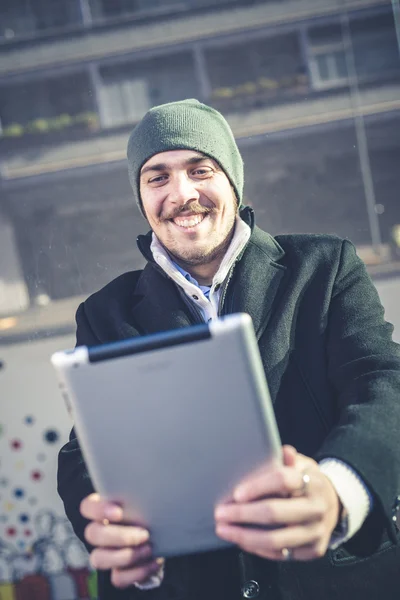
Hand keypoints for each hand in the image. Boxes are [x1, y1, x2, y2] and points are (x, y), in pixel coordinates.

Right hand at [80, 493, 163, 587]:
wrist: (163, 536)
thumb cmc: (152, 512)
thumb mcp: (147, 500)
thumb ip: (141, 496)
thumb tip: (151, 491)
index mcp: (103, 509)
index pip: (87, 506)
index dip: (98, 510)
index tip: (119, 512)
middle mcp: (99, 531)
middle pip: (92, 534)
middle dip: (119, 536)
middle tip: (144, 534)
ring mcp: (105, 553)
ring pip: (98, 559)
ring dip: (126, 556)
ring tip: (149, 548)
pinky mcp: (116, 572)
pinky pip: (118, 578)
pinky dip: (137, 572)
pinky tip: (154, 562)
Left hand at [214, 445, 339, 560]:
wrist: (333, 503)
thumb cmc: (308, 481)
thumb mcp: (301, 464)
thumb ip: (287, 459)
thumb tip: (283, 451)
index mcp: (312, 482)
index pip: (283, 481)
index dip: (258, 487)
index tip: (237, 493)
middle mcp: (316, 508)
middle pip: (275, 513)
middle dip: (243, 515)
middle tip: (221, 513)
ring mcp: (315, 531)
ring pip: (275, 540)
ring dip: (244, 536)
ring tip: (225, 530)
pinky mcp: (313, 550)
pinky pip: (280, 554)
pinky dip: (258, 548)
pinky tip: (242, 540)